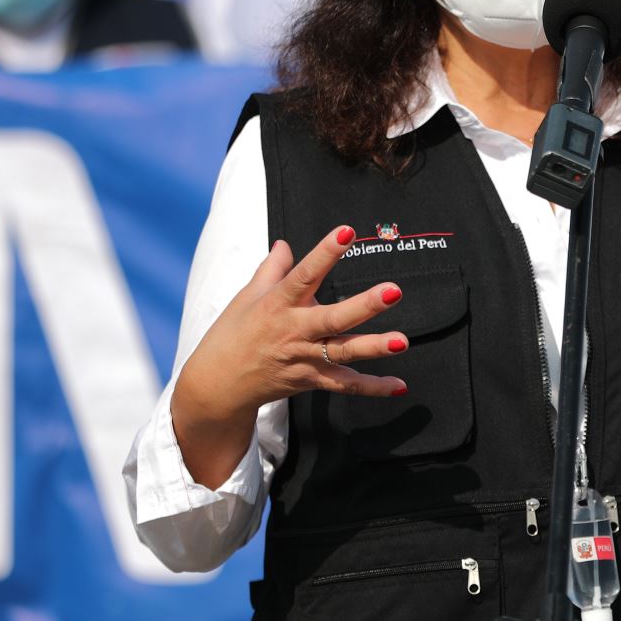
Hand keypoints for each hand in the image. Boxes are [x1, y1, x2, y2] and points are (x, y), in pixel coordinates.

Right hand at [173, 226, 411, 436]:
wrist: (217, 384)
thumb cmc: (233, 334)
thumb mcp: (248, 297)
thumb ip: (272, 269)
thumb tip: (284, 244)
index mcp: (278, 303)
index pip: (304, 274)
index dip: (326, 252)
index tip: (347, 232)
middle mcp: (294, 331)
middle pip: (333, 318)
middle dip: (364, 305)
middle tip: (393, 291)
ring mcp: (304, 358)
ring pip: (343, 352)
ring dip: (374, 347)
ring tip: (402, 341)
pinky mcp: (311, 380)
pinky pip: (345, 385)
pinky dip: (372, 388)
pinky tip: (399, 386)